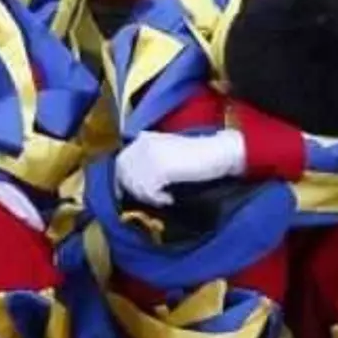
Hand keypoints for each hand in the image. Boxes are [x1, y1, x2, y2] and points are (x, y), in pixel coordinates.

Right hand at [0, 168, 44, 231]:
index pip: (4, 202)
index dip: (18, 214)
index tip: (28, 233)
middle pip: (13, 197)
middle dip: (28, 212)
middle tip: (40, 232)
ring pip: (13, 195)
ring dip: (28, 210)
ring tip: (38, 228)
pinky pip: (3, 195)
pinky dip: (18, 207)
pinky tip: (28, 220)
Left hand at [114, 130, 247, 206]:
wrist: (217, 153)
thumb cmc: (195, 157)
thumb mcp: (165, 153)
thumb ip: (146, 162)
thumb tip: (126, 186)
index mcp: (143, 139)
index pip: (120, 163)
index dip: (121, 183)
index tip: (127, 197)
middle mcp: (143, 144)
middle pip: (125, 176)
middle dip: (136, 191)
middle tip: (153, 199)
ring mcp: (151, 155)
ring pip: (136, 186)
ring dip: (149, 197)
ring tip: (165, 198)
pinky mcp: (160, 167)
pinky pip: (149, 191)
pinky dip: (158, 199)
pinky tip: (170, 198)